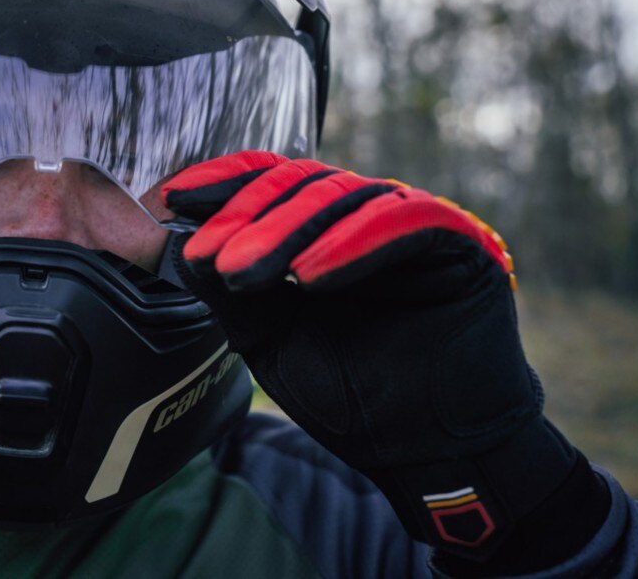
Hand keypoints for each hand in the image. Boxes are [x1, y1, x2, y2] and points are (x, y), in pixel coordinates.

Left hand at [162, 151, 606, 567]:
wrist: (427, 455)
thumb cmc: (353, 399)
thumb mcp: (269, 338)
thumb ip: (231, 291)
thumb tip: (178, 245)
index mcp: (327, 230)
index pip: (273, 182)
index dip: (225, 183)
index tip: (175, 198)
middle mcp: (370, 217)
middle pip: (302, 185)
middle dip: (247, 217)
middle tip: (209, 257)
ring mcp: (416, 223)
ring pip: (343, 197)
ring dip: (286, 231)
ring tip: (244, 271)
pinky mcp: (462, 240)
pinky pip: (402, 222)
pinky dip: (352, 243)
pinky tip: (310, 276)